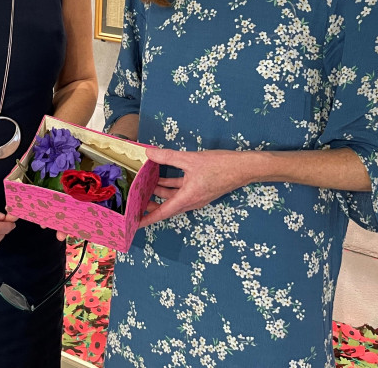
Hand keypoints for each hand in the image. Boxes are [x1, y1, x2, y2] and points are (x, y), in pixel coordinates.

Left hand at [139, 147, 259, 227]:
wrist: (243, 168)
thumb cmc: (220, 166)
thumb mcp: (191, 159)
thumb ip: (168, 157)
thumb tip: (149, 153)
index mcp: (187, 198)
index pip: (163, 212)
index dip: (147, 219)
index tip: (134, 224)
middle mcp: (191, 201)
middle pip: (166, 207)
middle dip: (150, 205)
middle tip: (134, 201)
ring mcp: (196, 197)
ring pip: (173, 199)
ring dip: (159, 194)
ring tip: (144, 186)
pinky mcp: (200, 190)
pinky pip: (180, 192)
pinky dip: (170, 186)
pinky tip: (160, 178)